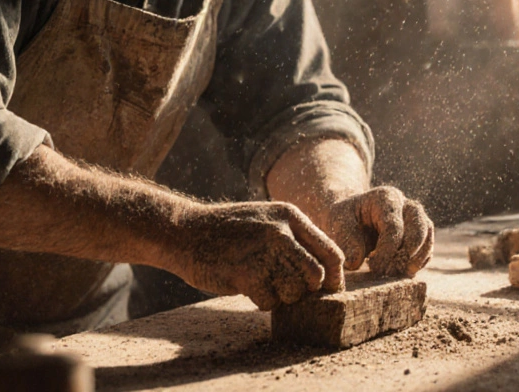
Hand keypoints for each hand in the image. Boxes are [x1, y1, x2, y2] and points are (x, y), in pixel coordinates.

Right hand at [166, 201, 344, 310]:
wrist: (184, 232)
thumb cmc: (229, 232)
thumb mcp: (267, 220)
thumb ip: (294, 239)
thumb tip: (326, 273)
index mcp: (290, 216)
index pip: (332, 253)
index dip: (333, 277)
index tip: (326, 289)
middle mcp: (280, 232)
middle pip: (316, 277)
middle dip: (305, 290)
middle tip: (288, 288)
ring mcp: (262, 251)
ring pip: (293, 292)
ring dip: (281, 295)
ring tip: (262, 282)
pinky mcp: (244, 272)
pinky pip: (269, 301)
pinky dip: (261, 300)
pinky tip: (246, 285)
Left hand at [321, 186, 433, 276]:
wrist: (352, 217)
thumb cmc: (344, 218)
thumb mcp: (338, 223)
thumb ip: (346, 241)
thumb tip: (356, 262)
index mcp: (385, 197)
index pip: (394, 226)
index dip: (387, 250)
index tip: (374, 268)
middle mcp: (406, 204)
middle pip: (419, 227)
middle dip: (407, 253)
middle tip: (390, 272)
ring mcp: (416, 218)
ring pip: (428, 236)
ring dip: (416, 259)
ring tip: (397, 274)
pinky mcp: (420, 233)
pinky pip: (427, 248)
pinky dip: (419, 262)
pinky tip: (401, 272)